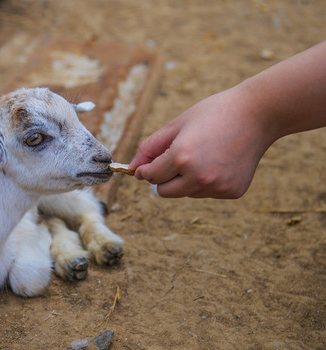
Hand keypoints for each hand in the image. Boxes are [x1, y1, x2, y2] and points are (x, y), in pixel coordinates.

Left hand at [129, 87, 272, 197]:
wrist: (258, 114)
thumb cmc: (214, 113)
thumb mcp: (177, 125)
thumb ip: (151, 147)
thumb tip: (133, 168)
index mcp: (181, 158)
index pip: (150, 176)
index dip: (145, 170)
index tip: (144, 167)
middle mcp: (199, 177)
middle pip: (163, 192)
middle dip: (163, 178)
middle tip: (174, 158)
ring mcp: (217, 187)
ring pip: (185, 193)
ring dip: (185, 180)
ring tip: (203, 155)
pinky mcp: (232, 192)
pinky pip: (206, 193)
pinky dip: (206, 182)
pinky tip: (219, 161)